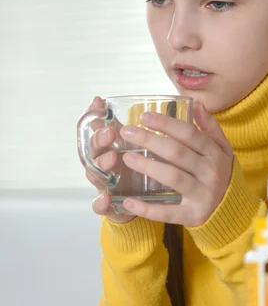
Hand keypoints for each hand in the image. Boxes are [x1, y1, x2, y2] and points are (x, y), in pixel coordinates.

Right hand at [85, 96, 134, 224]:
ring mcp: (102, 184)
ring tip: (111, 159)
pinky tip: (105, 198)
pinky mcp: (108, 205)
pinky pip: (99, 205)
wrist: (137, 202)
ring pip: (95, 174)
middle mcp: (100, 164)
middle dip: (100, 140)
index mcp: (106, 148)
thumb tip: (124, 100)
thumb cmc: (133, 168)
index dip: (93, 115)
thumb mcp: (132, 144)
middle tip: (110, 133)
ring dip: (102, 166)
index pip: (94, 129)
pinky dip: (100, 203)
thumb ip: (127, 124)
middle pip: (93, 150)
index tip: (98, 102)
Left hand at [119, 99, 233, 226]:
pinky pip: (168, 213)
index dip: (166, 123)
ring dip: (148, 166)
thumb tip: (197, 104)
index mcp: (215, 154)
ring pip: (173, 177)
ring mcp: (203, 196)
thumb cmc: (221, 173)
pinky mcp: (194, 216)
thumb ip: (210, 127)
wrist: (234, 209)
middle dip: (150, 140)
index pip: (190, 134)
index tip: (144, 117)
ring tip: (127, 158)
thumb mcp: (222, 149)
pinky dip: (147, 209)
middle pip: (177, 153)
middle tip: (127, 133)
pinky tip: (129, 202)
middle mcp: (211, 173)